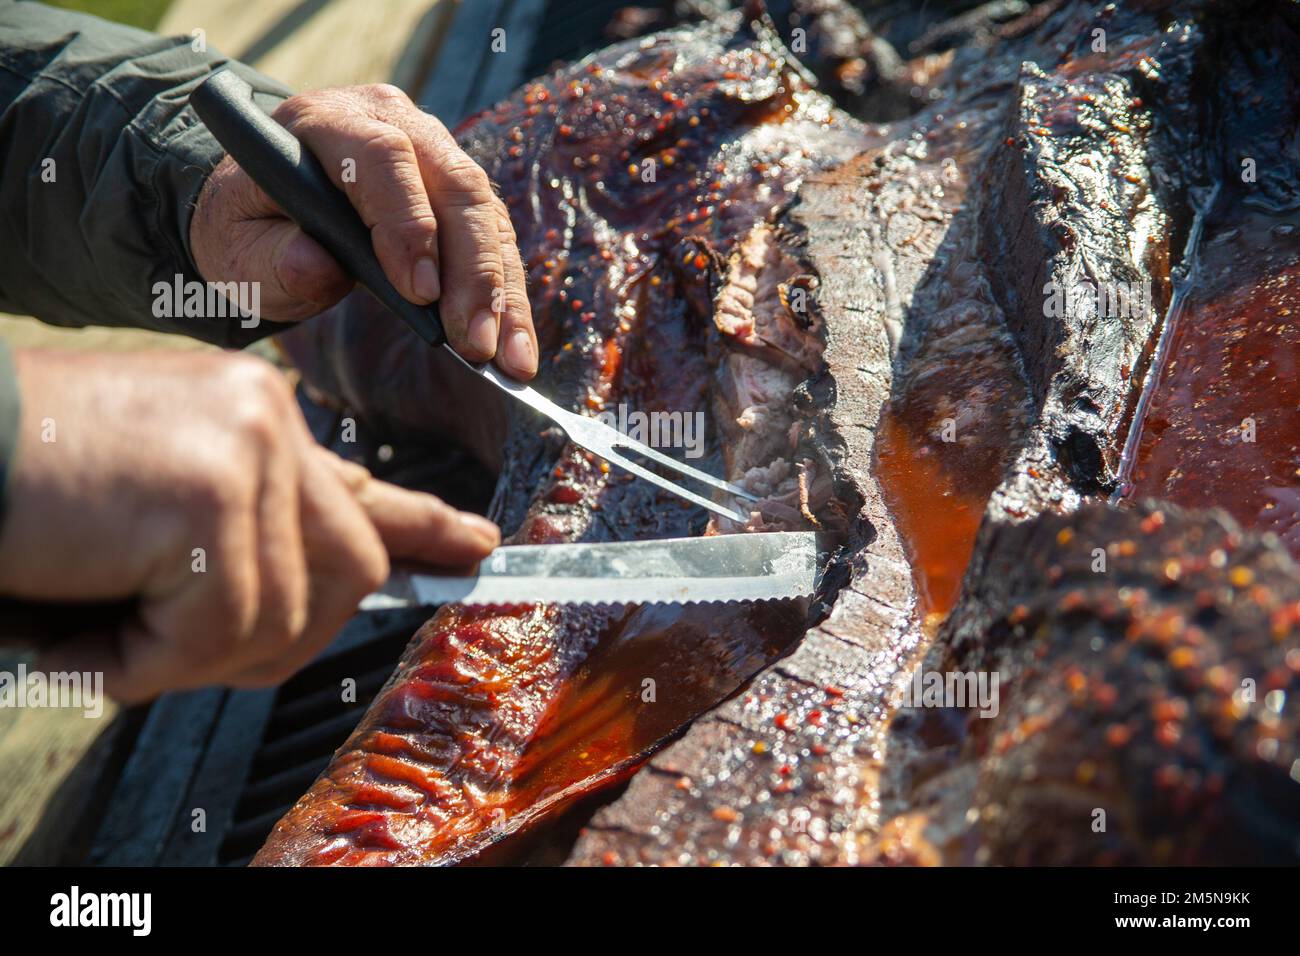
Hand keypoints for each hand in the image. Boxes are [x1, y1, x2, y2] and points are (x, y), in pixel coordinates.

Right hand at [0, 349, 500, 702]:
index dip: (423, 528)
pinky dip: (143, 662)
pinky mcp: (206, 495)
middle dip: (285, 638)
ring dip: (189, 655)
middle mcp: (268, 420)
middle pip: (350, 570)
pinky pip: (215, 629)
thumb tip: (321, 594)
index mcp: (259, 419)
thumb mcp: (155, 507)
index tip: (478, 549)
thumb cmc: (33, 487)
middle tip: (186, 651)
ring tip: (104, 633)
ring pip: (281, 614)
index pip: (362, 486)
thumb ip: (244, 538)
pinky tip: (84, 639)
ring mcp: (244, 451)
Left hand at [190, 83, 536, 378]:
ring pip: (487, 217)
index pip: (383, 160)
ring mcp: (436, 153)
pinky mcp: (462, 193)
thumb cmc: (251, 225)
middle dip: (472, 272)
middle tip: (475, 343)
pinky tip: (517, 348)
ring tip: (509, 359)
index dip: (408, 224)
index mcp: (327, 121)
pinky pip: (497, 243)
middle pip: (455, 187)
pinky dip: (509, 300)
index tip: (420, 295)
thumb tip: (317, 265)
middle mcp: (394, 123)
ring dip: (502, 293)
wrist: (267, 205)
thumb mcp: (237, 244)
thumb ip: (271, 256)